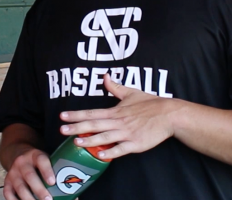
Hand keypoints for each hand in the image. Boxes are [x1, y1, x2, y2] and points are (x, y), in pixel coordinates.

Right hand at [3, 146, 54, 199]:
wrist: (17, 154)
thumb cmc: (36, 161)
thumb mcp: (44, 158)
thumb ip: (53, 168)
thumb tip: (67, 183)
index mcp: (35, 155)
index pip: (41, 160)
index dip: (46, 171)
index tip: (52, 182)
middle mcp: (22, 162)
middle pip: (30, 175)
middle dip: (39, 189)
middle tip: (48, 199)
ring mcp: (13, 172)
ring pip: (20, 186)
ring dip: (29, 198)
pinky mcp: (7, 181)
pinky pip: (8, 193)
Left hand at [59, 74, 178, 159]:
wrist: (169, 114)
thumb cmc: (150, 103)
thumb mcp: (131, 92)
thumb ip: (116, 87)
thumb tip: (105, 76)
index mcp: (115, 111)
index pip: (92, 112)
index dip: (76, 115)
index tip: (63, 116)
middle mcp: (118, 122)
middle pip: (94, 125)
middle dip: (77, 127)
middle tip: (62, 130)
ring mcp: (127, 133)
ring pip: (105, 137)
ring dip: (90, 140)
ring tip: (76, 142)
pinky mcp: (136, 144)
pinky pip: (121, 149)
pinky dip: (111, 152)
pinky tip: (100, 155)